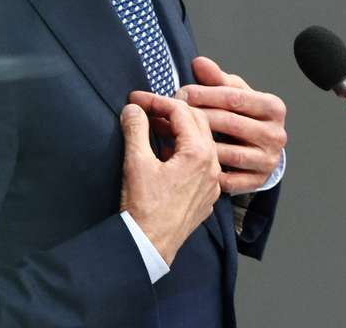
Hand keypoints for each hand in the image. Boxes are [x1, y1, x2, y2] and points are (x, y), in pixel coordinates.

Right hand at [119, 92, 221, 265]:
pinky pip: (202, 162)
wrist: (149, 245)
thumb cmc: (144, 207)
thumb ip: (136, 129)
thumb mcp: (136, 162)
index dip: (155, 100)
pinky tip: (165, 153)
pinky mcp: (207, 195)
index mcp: (198, 153)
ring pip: (201, 141)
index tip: (135, 99)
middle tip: (147, 108)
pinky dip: (184, 149)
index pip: (180, 111)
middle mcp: (212, 165)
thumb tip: (133, 109)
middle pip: (197, 121)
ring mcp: (212, 182)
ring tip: (153, 127)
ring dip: (179, 130)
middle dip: (171, 110)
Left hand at [181, 56, 286, 194]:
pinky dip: (207, 172)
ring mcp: (268, 160)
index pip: (234, 98)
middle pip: (229, 124)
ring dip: (196, 146)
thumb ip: (216, 79)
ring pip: (228, 152)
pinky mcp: (258, 181)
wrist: (260, 147)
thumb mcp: (234, 92)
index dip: (204, 94)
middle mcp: (276, 134)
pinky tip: (187, 162)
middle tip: (170, 115)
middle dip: (196, 117)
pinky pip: (229, 179)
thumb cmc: (243, 115)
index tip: (181, 94)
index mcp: (273, 107)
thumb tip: (199, 63)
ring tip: (172, 137)